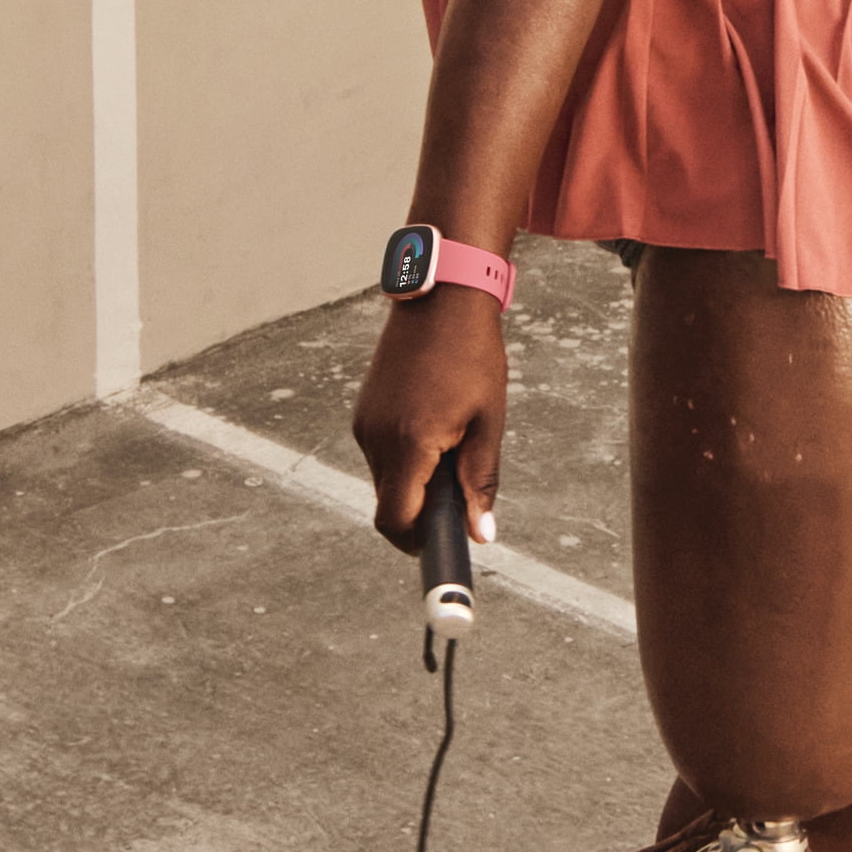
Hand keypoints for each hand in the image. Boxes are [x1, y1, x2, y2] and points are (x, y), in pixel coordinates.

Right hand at [351, 287, 506, 552]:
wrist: (441, 300)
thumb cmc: (473, 357)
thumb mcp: (488, 423)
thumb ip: (479, 482)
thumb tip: (479, 534)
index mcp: (410, 443)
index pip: (396, 520)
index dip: (417, 544)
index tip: (440, 551)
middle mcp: (377, 438)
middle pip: (391, 505)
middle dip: (422, 513)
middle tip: (461, 495)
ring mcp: (365, 424)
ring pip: (387, 480)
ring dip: (416, 483)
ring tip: (454, 445)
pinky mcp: (363, 412)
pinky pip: (382, 454)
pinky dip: (406, 459)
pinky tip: (436, 427)